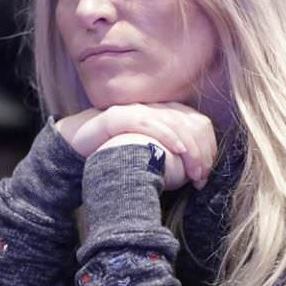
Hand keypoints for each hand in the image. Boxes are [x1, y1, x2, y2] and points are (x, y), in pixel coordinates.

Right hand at [77, 103, 217, 190]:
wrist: (77, 144)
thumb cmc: (116, 151)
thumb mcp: (149, 152)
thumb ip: (169, 155)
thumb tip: (197, 172)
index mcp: (163, 113)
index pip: (197, 123)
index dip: (207, 146)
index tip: (207, 172)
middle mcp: (153, 108)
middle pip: (190, 123)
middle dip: (201, 151)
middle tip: (202, 177)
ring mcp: (136, 110)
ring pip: (173, 122)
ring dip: (189, 147)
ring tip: (195, 170)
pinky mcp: (118, 116)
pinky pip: (148, 122)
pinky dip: (166, 135)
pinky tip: (178, 149)